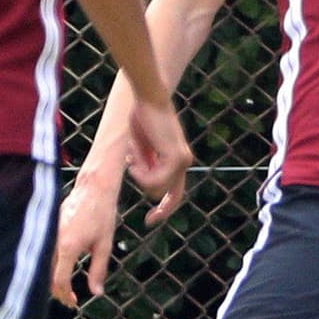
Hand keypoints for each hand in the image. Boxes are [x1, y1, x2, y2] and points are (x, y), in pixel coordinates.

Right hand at [51, 174, 121, 307]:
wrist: (93, 188)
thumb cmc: (102, 215)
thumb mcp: (104, 245)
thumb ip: (99, 270)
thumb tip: (97, 293)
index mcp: (68, 247)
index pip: (59, 280)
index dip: (65, 295)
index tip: (74, 303)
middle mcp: (54, 241)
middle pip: (48, 275)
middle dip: (58, 291)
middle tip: (71, 300)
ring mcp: (49, 232)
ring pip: (44, 264)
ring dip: (53, 279)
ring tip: (67, 289)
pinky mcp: (48, 227)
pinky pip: (45, 251)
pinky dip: (50, 265)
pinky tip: (61, 270)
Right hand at [124, 98, 191, 228]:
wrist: (149, 98)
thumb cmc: (142, 117)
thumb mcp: (143, 148)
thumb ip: (147, 165)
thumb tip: (144, 181)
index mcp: (178, 161)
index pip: (175, 194)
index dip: (164, 209)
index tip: (150, 220)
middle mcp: (184, 162)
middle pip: (165, 194)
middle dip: (151, 193)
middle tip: (141, 191)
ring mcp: (182, 161)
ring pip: (155, 188)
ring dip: (139, 174)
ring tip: (135, 151)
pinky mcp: (175, 158)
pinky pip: (153, 179)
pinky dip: (139, 172)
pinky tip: (133, 156)